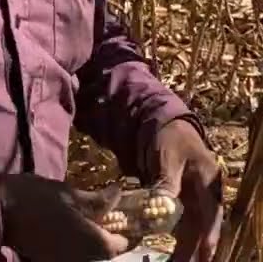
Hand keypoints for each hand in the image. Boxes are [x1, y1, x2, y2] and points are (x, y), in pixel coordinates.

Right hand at [0, 172, 131, 260]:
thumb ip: (97, 200)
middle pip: (103, 254)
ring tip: (73, 226)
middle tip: (90, 219)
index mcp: (96, 243)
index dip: (116, 228)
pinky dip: (70, 249)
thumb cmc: (34, 198)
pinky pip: (69, 257)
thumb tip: (118, 194)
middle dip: (100, 238)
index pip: (120, 243)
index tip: (108, 216)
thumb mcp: (67, 193)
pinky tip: (61, 235)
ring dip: (85, 244)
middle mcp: (86, 259)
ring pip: (86, 256)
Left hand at [148, 119, 222, 261]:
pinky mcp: (184, 200)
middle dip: (199, 248)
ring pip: (195, 228)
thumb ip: (167, 181)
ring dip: (190, 247)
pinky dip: (181, 238)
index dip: (210, 233)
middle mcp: (206, 193)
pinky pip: (184, 223)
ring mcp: (196, 198)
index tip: (207, 252)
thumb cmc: (169, 138)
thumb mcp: (167, 157)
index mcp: (209, 181)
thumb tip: (163, 205)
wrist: (164, 126)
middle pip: (205, 225)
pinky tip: (177, 253)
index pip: (212, 212)